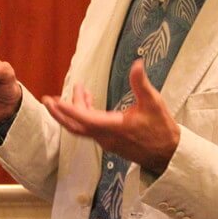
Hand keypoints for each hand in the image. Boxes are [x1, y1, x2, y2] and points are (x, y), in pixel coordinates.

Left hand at [41, 60, 179, 174]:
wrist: (168, 154)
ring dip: (76, 110)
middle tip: (49, 99)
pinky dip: (85, 115)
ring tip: (79, 90)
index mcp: (113, 128)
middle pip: (75, 127)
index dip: (68, 110)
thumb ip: (141, 84)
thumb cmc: (161, 129)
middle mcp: (105, 137)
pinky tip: (90, 101)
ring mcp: (107, 141)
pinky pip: (90, 129)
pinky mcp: (110, 142)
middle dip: (60, 113)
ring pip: (83, 127)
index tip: (54, 101)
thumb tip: (137, 64)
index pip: (84, 119)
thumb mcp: (153, 103)